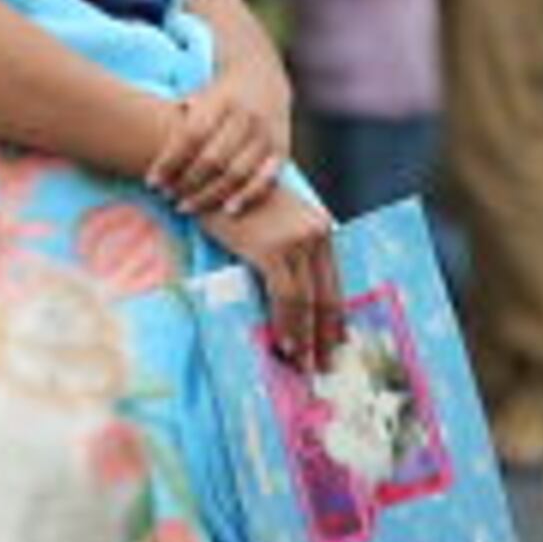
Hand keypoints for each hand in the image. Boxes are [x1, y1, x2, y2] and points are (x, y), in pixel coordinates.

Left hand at [148, 79, 288, 216]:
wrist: (261, 76)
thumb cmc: (213, 95)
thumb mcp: (195, 95)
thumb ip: (174, 118)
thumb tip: (137, 139)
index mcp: (221, 100)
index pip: (191, 136)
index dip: (169, 162)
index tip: (151, 183)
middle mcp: (246, 117)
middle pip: (213, 159)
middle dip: (186, 183)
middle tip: (166, 198)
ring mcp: (266, 134)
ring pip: (238, 173)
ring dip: (209, 195)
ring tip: (184, 208)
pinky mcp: (282, 149)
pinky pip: (267, 178)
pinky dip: (249, 196)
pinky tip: (228, 211)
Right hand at [195, 183, 342, 368]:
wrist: (206, 176)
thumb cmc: (228, 203)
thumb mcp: (267, 226)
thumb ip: (283, 252)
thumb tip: (285, 292)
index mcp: (320, 229)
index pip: (333, 283)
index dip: (335, 317)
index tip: (336, 343)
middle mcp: (317, 233)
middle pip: (328, 295)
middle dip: (326, 335)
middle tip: (324, 364)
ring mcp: (297, 241)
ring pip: (308, 300)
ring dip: (306, 336)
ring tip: (302, 363)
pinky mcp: (274, 248)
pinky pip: (286, 295)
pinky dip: (287, 322)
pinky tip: (284, 343)